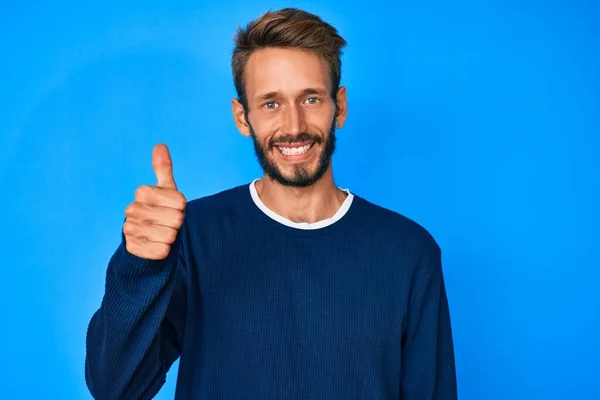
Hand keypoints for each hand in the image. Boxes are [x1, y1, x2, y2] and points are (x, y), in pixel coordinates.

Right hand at [123, 143, 186, 259]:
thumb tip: (160, 145)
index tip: (172, 209)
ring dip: (171, 238)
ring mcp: (130, 229)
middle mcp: (132, 209)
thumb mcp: (165, 190)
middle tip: (167, 223)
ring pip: (169, 236)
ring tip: (162, 234)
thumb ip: (163, 169)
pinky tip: (156, 246)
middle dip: (176, 224)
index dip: (181, 208)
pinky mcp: (133, 249)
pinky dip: (164, 251)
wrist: (147, 241)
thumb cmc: (161, 212)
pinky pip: (161, 251)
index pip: (180, 202)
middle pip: (176, 219)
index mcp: (142, 192)